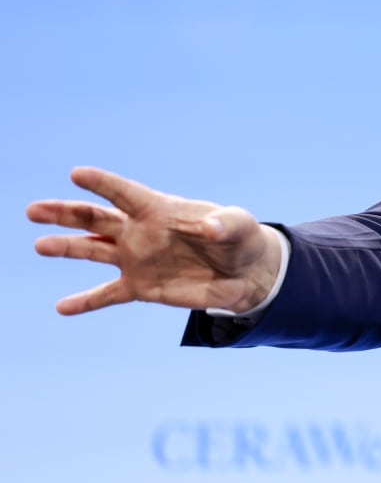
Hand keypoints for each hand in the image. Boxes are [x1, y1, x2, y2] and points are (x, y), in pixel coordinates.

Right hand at [27, 166, 280, 315]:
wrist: (245, 274)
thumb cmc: (240, 240)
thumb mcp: (239, 227)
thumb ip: (225, 223)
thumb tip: (210, 227)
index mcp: (160, 209)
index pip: (125, 193)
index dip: (103, 184)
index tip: (77, 174)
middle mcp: (140, 231)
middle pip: (95, 218)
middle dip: (65, 213)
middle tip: (34, 210)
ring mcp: (137, 259)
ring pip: (93, 250)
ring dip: (67, 248)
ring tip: (40, 245)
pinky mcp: (141, 287)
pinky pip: (108, 295)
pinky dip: (86, 302)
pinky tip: (61, 308)